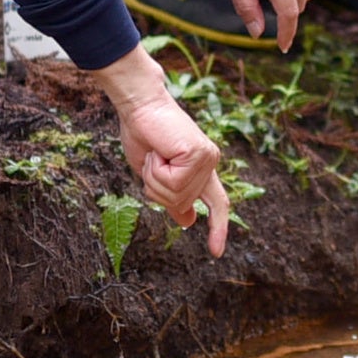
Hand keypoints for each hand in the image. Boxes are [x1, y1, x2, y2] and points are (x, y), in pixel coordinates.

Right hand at [99, 52, 230, 254]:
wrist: (138, 105)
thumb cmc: (143, 134)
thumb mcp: (155, 174)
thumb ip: (173, 196)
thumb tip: (188, 220)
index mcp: (202, 169)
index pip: (218, 203)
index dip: (218, 228)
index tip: (216, 253)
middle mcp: (210, 164)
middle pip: (181, 202)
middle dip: (156, 187)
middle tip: (153, 159)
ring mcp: (207, 159)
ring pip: (176, 195)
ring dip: (154, 177)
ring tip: (156, 154)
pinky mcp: (199, 154)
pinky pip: (173, 182)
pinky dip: (156, 170)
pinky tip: (159, 151)